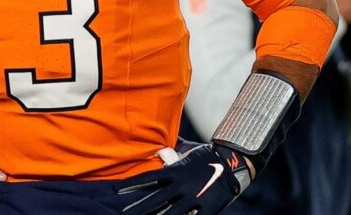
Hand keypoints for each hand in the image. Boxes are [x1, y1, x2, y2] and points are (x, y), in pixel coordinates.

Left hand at [118, 141, 250, 214]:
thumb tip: (157, 142)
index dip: (131, 184)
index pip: (148, 178)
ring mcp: (194, 199)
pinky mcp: (207, 209)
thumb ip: (171, 147)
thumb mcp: (187, 148)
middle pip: (154, 199)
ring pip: (170, 213)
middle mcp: (181, 186)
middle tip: (123, 213)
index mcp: (174, 171)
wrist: (233, 163)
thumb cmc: (207, 154)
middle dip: (138, 208)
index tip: (117, 190)